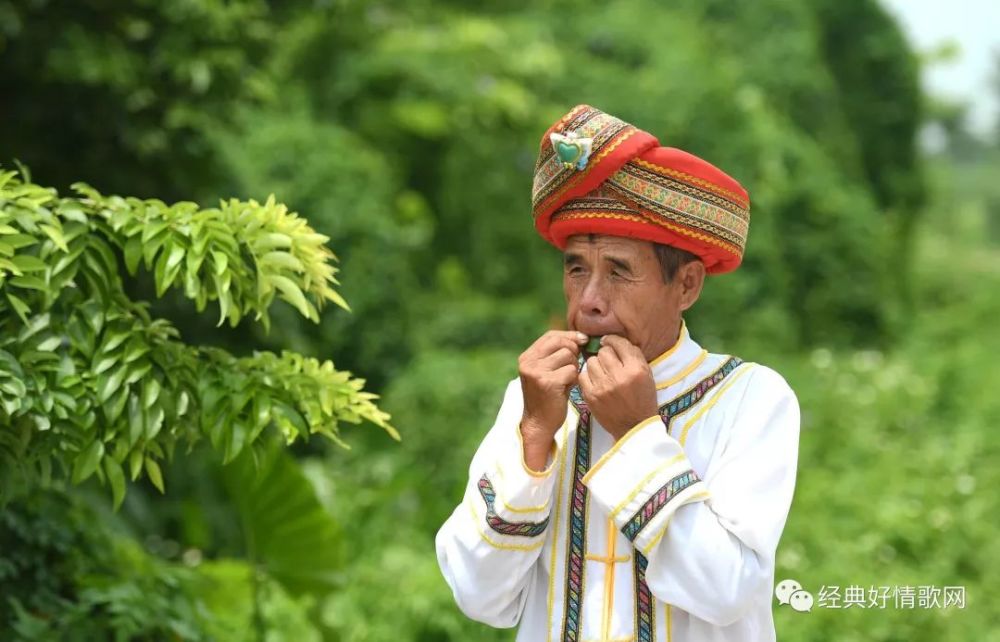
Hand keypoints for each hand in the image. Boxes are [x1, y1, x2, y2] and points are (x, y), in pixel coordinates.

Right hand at [518, 330, 586, 469]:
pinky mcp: (547, 382)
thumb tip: (580, 336)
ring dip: (573, 368)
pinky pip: (571, 371)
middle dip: (573, 352)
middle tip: (572, 367)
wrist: (539, 423)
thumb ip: (556, 354)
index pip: (550, 335)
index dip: (568, 336)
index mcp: (526, 357)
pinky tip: (567, 388)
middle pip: (561, 343)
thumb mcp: (546, 371)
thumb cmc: (547, 396)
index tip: (582, 340)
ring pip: (568, 356)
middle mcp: (528, 362)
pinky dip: (574, 379)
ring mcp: (536, 372)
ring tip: (566, 381)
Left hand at [578, 335, 657, 440]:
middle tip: (609, 363)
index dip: (613, 340)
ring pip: (591, 362)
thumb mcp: (647, 375)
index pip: (620, 343)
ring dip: (596, 365)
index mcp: (636, 370)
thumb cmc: (643, 399)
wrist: (634, 427)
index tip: (609, 342)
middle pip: (603, 352)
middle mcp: (619, 377)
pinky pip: (582, 375)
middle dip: (605, 355)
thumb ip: (633, 356)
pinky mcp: (591, 396)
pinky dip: (588, 376)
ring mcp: (603, 387)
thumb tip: (613, 340)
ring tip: (602, 373)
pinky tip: (595, 382)